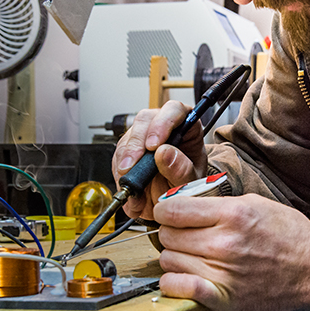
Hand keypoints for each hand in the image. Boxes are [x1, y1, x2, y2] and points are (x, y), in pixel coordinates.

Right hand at [112, 100, 206, 219]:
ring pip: (128, 137)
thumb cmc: (187, 183)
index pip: (174, 110)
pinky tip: (129, 184)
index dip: (162, 124)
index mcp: (186, 126)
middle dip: (136, 144)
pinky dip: (120, 171)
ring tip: (132, 181)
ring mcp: (143, 137)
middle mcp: (163, 126)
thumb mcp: (191, 181)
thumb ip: (181, 169)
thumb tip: (164, 153)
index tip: (153, 145)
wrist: (174, 200)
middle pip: (145, 121)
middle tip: (133, 165)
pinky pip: (119, 155)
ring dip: (126, 160)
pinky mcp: (128, 150)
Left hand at [155, 194, 309, 310]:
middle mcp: (224, 243)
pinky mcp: (225, 298)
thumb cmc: (288, 234)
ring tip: (189, 252)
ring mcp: (224, 273)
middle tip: (182, 232)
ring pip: (169, 260)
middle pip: (168, 235)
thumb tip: (184, 203)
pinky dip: (174, 282)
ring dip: (174, 255)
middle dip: (170, 230)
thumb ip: (217, 202)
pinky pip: (180, 288)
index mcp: (232, 215)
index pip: (173, 209)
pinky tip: (183, 275)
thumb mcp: (254, 202)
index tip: (168, 211)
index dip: (164, 208)